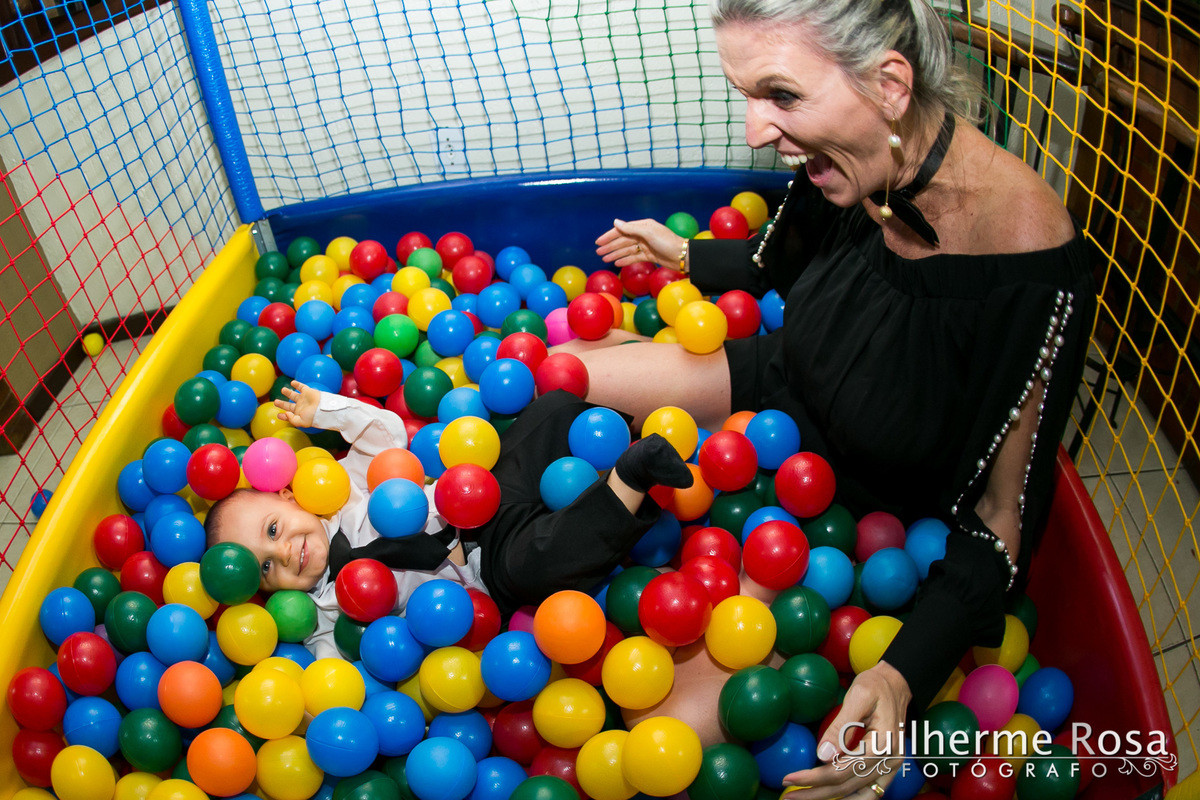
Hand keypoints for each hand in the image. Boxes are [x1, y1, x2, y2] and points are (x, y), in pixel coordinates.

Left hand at [274, 380, 319, 427]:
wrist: (323, 408)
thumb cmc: (313, 416)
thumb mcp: (301, 422)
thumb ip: (292, 419)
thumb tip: (286, 413)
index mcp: (298, 414)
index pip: (289, 415)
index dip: (283, 415)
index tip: (278, 415)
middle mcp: (300, 406)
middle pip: (289, 405)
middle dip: (282, 404)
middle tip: (275, 402)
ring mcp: (303, 399)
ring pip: (293, 395)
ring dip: (288, 392)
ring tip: (283, 390)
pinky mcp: (307, 392)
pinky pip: (301, 387)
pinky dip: (297, 384)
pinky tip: (292, 383)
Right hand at [596, 218, 686, 268]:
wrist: (682, 256)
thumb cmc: (666, 242)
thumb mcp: (649, 233)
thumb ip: (631, 228)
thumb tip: (616, 222)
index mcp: (643, 226)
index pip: (622, 230)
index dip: (609, 236)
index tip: (598, 242)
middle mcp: (643, 234)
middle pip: (623, 240)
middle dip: (610, 246)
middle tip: (598, 253)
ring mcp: (646, 245)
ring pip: (627, 250)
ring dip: (615, 254)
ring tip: (604, 259)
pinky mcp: (649, 255)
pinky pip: (634, 257)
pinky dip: (625, 260)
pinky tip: (617, 263)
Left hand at [781, 661, 910, 799]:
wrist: (897, 684)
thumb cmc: (875, 685)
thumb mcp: (858, 696)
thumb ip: (841, 726)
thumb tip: (823, 755)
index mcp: (882, 743)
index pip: (842, 770)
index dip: (814, 777)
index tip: (789, 778)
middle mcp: (890, 761)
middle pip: (848, 787)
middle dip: (816, 793)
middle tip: (788, 797)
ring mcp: (891, 767)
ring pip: (858, 795)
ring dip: (831, 799)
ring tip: (804, 798)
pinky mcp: (888, 767)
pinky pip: (869, 792)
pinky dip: (849, 797)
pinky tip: (828, 795)